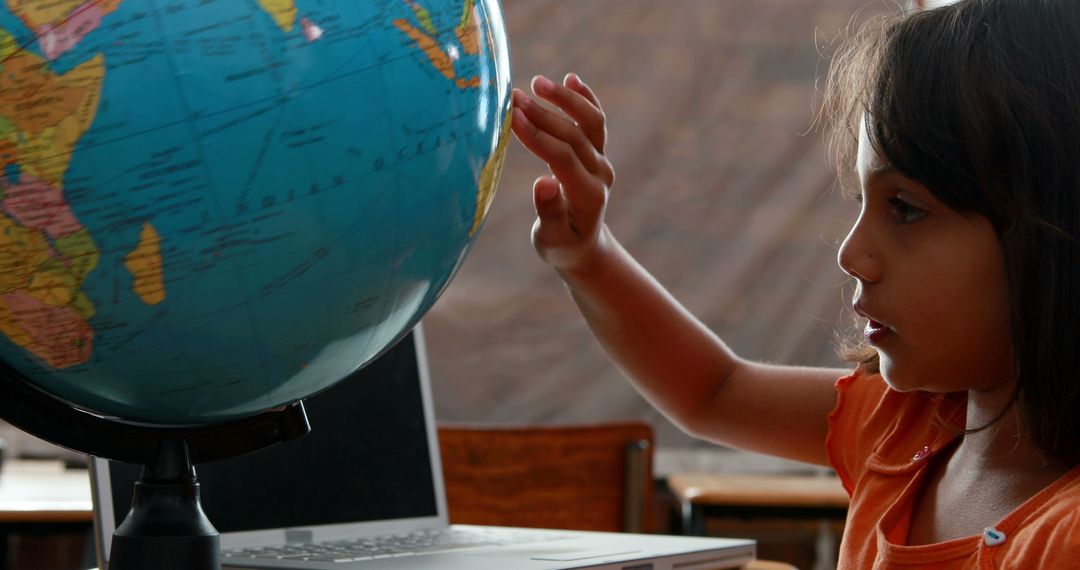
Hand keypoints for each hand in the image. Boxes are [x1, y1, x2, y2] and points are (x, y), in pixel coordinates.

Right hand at [511, 73, 614, 273]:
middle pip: (573, 136)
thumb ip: (549, 214)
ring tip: (537, 82)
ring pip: (591, 122)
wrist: (583, 247)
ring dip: (566, 99)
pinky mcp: (598, 153)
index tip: (511, 116)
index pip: (562, 157)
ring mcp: (601, 161)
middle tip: (511, 97)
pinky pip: (595, 121)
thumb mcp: (551, 239)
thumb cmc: (561, 245)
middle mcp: (600, 174)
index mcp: (587, 195)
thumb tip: (543, 183)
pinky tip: (570, 78)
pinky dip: (585, 98)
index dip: (537, 135)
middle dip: (542, 114)